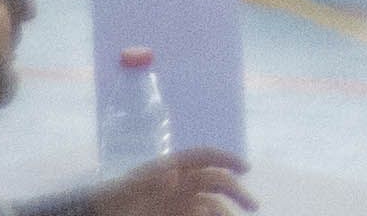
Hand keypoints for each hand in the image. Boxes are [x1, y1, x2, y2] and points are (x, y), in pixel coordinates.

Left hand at [100, 160, 253, 215]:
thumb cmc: (113, 200)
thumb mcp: (128, 189)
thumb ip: (150, 181)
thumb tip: (174, 174)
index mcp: (173, 166)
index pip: (206, 156)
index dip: (227, 159)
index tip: (246, 169)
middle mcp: (182, 183)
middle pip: (216, 182)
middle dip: (237, 191)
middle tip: (253, 207)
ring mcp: (181, 202)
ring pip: (212, 204)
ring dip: (226, 212)